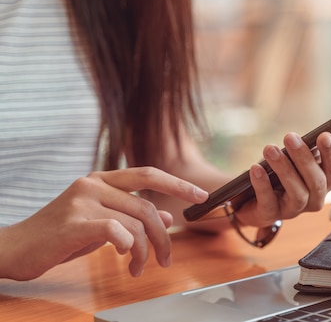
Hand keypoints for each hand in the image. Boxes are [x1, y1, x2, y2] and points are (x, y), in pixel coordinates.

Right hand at [0, 167, 207, 280]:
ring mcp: (82, 200)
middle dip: (163, 236)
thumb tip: (167, 216)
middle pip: (147, 206)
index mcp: (102, 179)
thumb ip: (131, 215)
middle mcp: (93, 183)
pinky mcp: (74, 221)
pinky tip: (124, 258)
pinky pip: (116, 231)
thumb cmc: (60, 236)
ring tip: (138, 268)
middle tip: (167, 258)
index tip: (201, 196)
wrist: (17, 248)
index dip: (178, 183)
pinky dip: (128, 247)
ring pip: (135, 223)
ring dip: (144, 251)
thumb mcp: (101, 222)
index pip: (149, 173)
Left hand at [236, 132, 330, 227]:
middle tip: (290, 137)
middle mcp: (314, 199)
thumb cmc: (278, 174)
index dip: (330, 153)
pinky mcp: (270, 214)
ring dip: (284, 169)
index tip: (324, 135)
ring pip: (297, 193)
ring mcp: (293, 210)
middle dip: (304, 158)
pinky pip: (269, 201)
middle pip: (317, 182)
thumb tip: (308, 138)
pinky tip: (256, 168)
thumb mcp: (292, 160)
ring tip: (270, 149)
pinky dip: (262, 184)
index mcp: (324, 183)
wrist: (250, 199)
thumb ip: (303, 151)